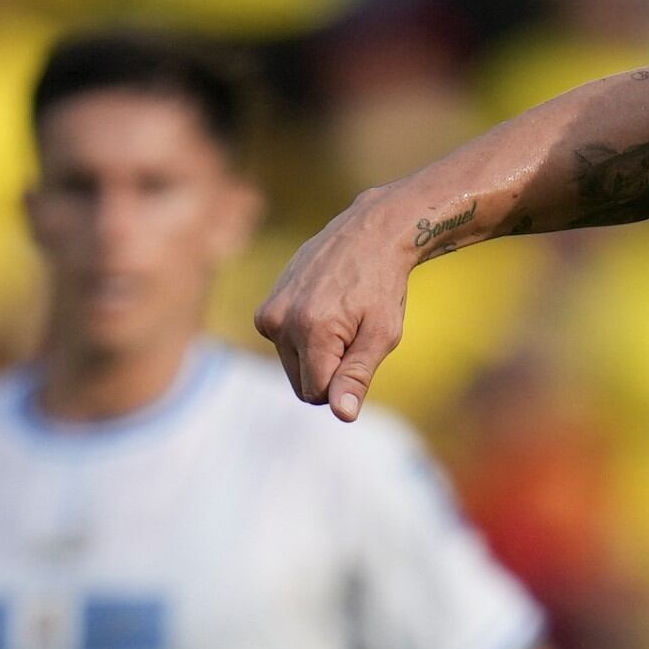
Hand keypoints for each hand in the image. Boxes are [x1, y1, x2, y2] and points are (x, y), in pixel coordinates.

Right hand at [253, 191, 420, 420]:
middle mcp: (281, 322)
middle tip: (352, 333)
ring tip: (340, 318)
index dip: (343, 382)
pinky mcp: (265, 309)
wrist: (368, 234)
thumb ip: (357, 376)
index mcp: (311, 331)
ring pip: (292, 366)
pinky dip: (305, 338)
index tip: (360, 348)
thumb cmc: (383, 287)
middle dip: (328, 370)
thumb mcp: (382, 335)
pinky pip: (285, 346)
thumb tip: (342, 414)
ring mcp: (269, 313)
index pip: (317, 394)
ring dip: (317, 354)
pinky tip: (324, 308)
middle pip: (301, 383)